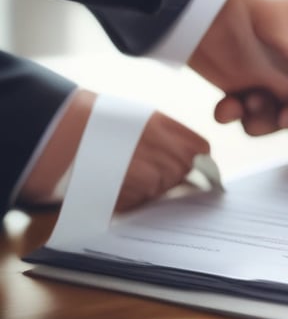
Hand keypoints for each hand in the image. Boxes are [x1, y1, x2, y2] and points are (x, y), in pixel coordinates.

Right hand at [19, 89, 209, 211]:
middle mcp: (155, 151)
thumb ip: (165, 134)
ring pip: (161, 189)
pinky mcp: (123, 196)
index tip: (194, 162)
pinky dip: (133, 198)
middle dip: (174, 174)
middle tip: (154, 169)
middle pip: (182, 172)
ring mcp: (140, 176)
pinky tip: (117, 184)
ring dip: (152, 187)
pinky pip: (139, 202)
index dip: (197, 157)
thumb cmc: (95, 120)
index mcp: (161, 126)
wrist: (56, 132)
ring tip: (129, 174)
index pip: (200, 148)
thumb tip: (187, 153)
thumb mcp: (137, 116)